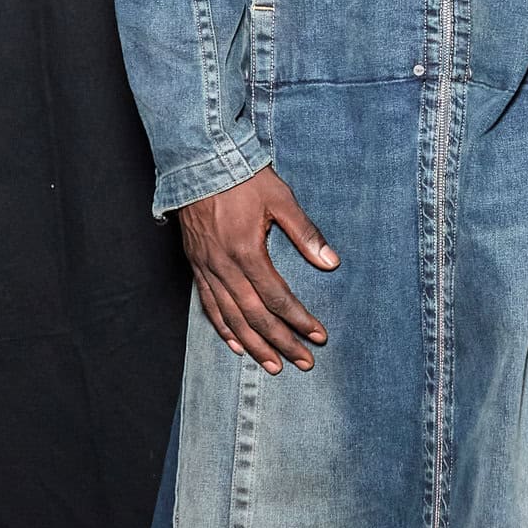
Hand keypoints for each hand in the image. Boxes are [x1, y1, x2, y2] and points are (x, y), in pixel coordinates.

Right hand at [176, 167, 338, 374]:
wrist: (199, 162)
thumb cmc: (243, 177)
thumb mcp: (281, 199)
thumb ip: (306, 233)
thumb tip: (330, 263)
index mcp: (247, 251)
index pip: (278, 297)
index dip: (299, 320)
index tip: (319, 336)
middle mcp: (225, 266)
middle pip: (255, 316)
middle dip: (281, 343)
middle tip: (303, 362)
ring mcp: (207, 268)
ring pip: (231, 318)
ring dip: (253, 345)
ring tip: (272, 365)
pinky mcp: (196, 266)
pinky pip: (208, 305)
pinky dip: (223, 328)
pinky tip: (236, 344)